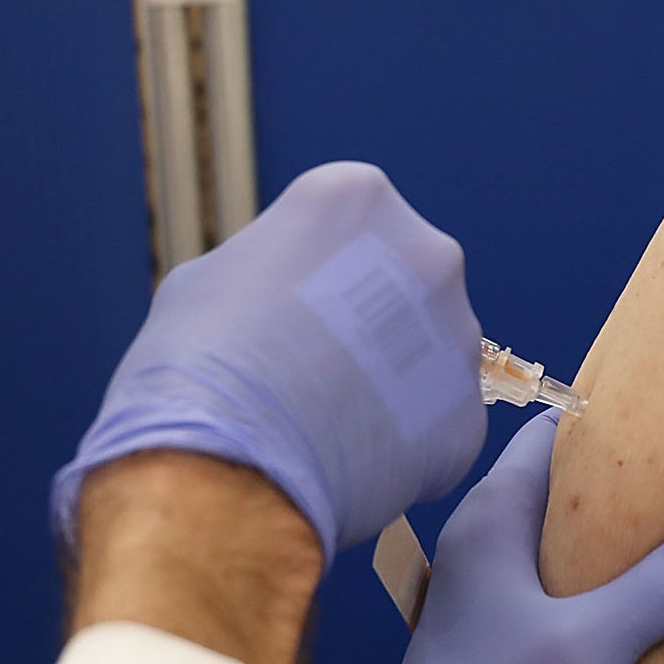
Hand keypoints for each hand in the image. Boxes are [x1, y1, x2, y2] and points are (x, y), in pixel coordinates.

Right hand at [52, 163, 485, 560]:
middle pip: (400, 285)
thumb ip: (261, 272)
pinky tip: (345, 467)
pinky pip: (434, 429)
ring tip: (322, 427)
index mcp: (356, 197)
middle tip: (306, 371)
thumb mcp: (205, 280)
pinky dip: (398, 448)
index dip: (305, 273)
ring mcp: (458, 338)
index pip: (344, 226)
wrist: (223, 467)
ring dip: (388, 384)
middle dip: (364, 323)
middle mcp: (429, 252)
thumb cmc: (196, 361)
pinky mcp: (467, 417)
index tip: (277, 314)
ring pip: (426, 358)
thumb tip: (273, 292)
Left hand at [354, 412, 663, 663]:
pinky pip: (592, 629)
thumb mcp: (588, 645)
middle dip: (655, 498)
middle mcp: (493, 561)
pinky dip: (638, 624)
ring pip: (591, 572)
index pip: (558, 435)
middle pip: (584, 502)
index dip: (624, 417)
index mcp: (491, 525)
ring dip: (652, 569)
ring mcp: (507, 620)